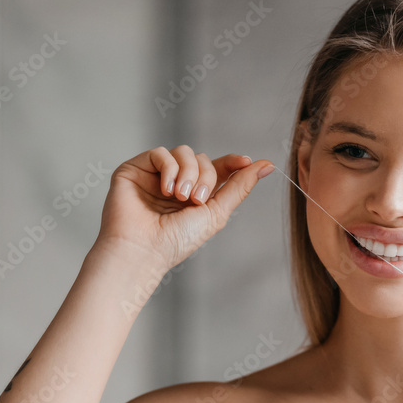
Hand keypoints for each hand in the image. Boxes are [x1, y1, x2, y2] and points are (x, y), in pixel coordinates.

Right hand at [94, 145, 273, 269]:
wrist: (143, 250)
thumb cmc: (177, 240)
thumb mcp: (217, 213)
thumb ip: (240, 187)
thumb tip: (267, 165)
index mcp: (195, 195)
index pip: (216, 169)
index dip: (232, 162)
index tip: (245, 162)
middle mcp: (176, 183)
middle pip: (202, 159)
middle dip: (205, 176)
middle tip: (197, 200)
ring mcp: (155, 176)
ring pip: (184, 152)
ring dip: (188, 173)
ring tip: (180, 197)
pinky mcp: (135, 169)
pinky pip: (160, 153)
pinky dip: (169, 169)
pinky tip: (165, 189)